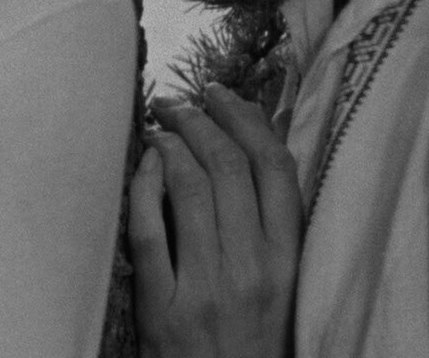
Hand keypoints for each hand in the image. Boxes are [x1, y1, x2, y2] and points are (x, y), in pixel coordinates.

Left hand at [129, 83, 302, 357]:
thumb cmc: (253, 340)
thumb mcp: (281, 284)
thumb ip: (272, 224)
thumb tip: (256, 144)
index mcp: (288, 263)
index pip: (276, 170)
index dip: (248, 120)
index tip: (223, 95)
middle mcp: (253, 272)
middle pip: (230, 168)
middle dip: (201, 120)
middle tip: (178, 102)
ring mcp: (207, 290)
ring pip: (190, 190)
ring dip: (170, 144)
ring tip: (158, 127)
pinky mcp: (164, 310)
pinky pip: (149, 232)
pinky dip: (143, 188)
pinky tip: (141, 167)